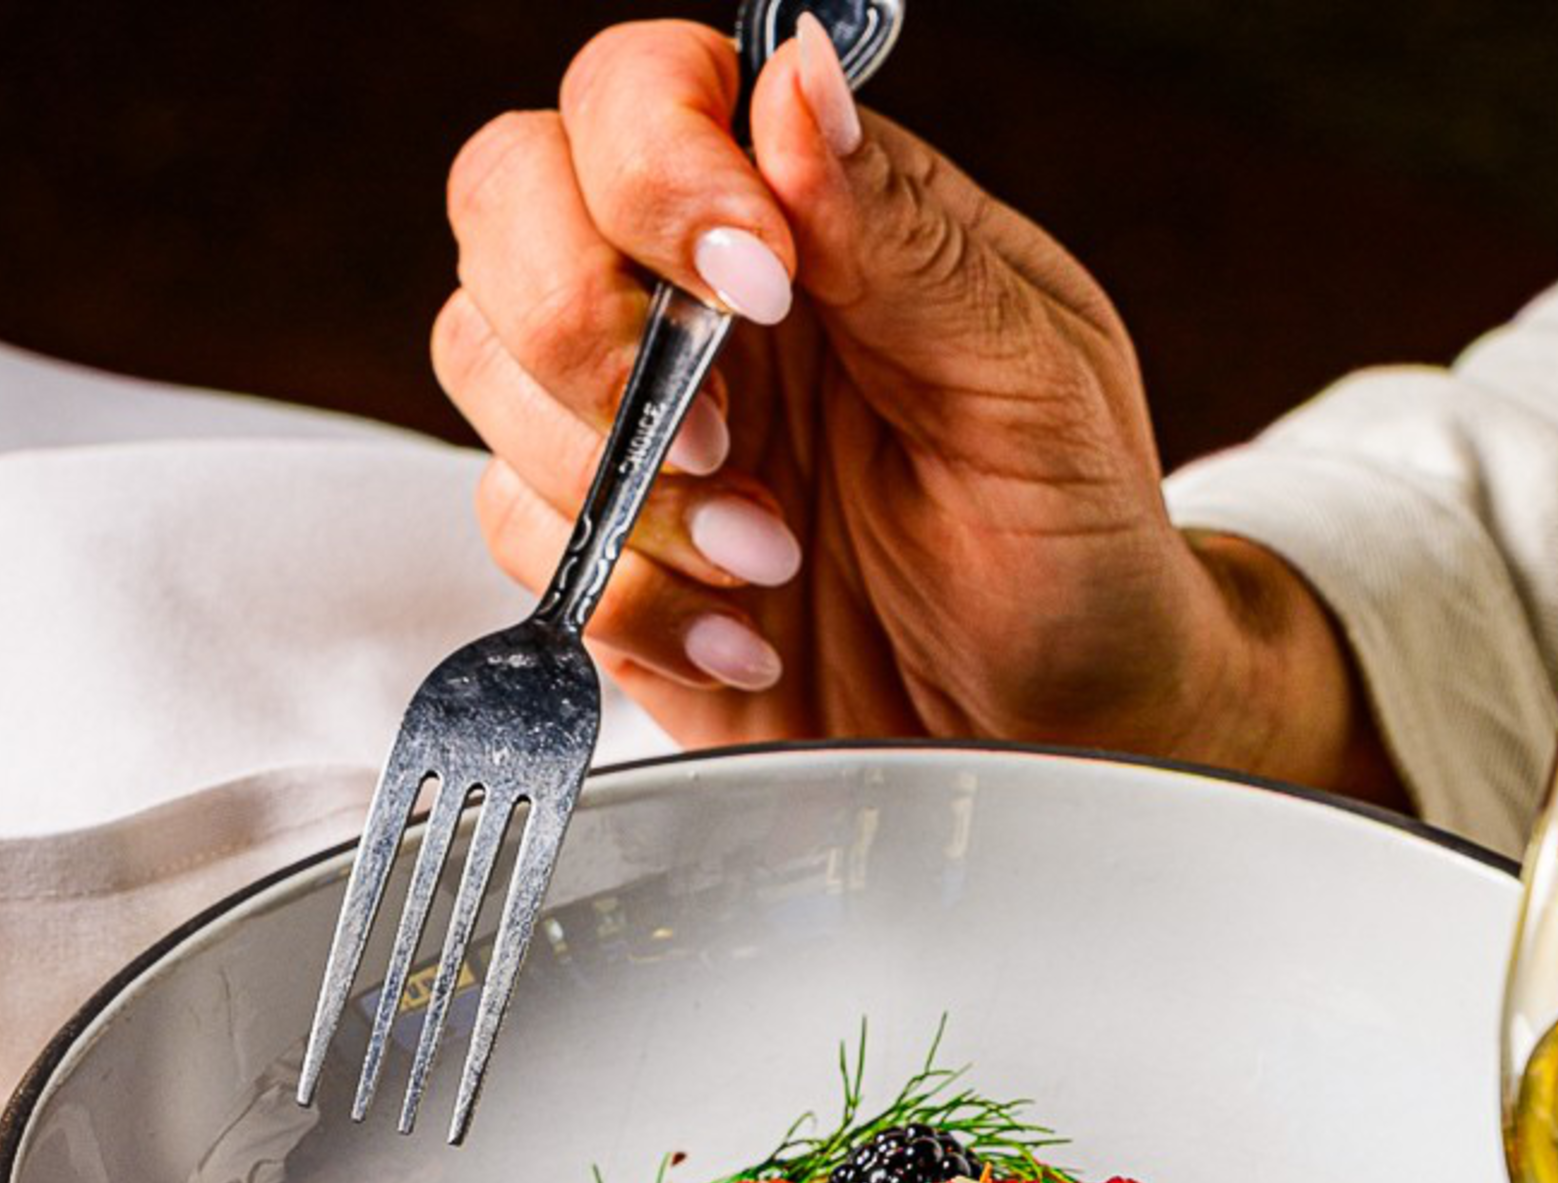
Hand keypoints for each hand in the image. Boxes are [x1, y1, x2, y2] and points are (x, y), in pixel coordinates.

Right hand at [432, 17, 1385, 792]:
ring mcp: (634, 422)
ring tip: (768, 550)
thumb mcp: (1031, 379)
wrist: (1063, 728)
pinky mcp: (603, 555)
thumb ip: (901, 236)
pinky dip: (629, 597)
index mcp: (806, 210)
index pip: (639, 93)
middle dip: (580, 320)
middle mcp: (694, 295)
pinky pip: (520, 539)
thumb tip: (801, 78)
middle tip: (719, 432)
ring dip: (613, 476)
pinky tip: (743, 631)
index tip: (756, 279)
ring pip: (482, 363)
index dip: (657, 168)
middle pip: (506, 200)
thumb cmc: (1075, 541)